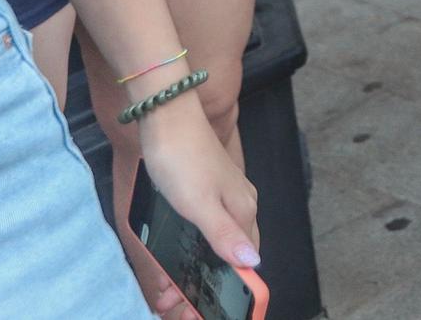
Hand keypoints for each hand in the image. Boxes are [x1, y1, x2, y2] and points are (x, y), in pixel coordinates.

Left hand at [133, 93, 260, 314]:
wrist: (167, 119)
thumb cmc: (182, 161)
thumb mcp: (200, 204)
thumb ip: (225, 236)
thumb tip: (253, 263)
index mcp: (243, 210)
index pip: (247, 261)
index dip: (231, 288)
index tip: (202, 311)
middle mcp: (241, 204)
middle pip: (232, 254)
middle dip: (209, 284)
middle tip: (177, 306)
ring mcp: (226, 195)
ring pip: (216, 242)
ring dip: (196, 269)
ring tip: (168, 291)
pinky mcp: (208, 189)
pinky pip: (206, 228)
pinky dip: (190, 249)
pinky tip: (173, 254)